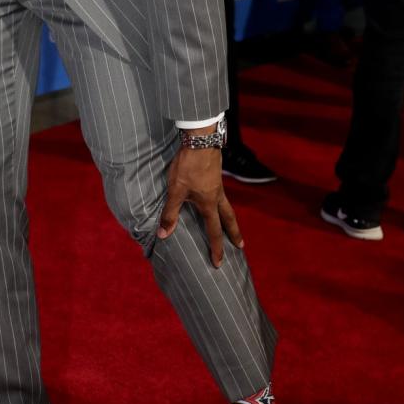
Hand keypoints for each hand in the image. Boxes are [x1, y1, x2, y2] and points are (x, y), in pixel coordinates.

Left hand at [156, 146, 243, 265]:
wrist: (200, 140)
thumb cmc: (188, 166)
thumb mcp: (176, 190)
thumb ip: (170, 213)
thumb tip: (163, 234)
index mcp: (208, 204)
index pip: (213, 232)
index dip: (216, 248)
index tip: (218, 263)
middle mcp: (217, 197)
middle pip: (229, 220)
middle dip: (234, 234)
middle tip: (241, 246)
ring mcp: (218, 185)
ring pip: (227, 207)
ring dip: (230, 219)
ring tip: (232, 226)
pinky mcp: (216, 175)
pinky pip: (222, 195)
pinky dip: (222, 203)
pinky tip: (217, 200)